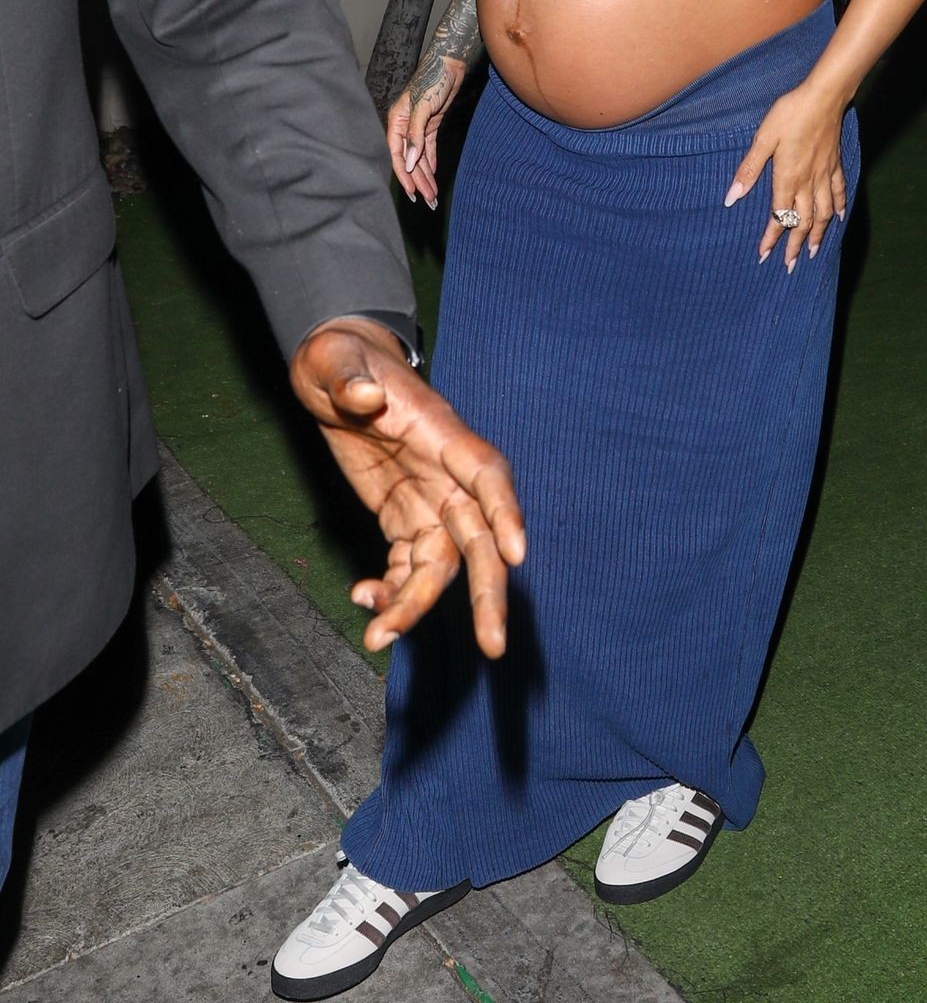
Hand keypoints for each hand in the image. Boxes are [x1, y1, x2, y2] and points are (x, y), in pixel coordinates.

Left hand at [289, 317, 524, 655]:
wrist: (333, 370)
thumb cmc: (341, 357)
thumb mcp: (337, 359)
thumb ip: (349, 377)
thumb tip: (362, 395)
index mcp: (444, 433)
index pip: (487, 475)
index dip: (505, 513)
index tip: (516, 555)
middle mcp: (446, 476)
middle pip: (478, 540)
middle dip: (488, 593)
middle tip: (493, 645)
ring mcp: (428, 501)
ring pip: (440, 567)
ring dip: (416, 606)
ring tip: (378, 635)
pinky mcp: (403, 518)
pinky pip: (406, 567)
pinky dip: (391, 591)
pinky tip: (364, 600)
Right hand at [387, 54, 466, 206]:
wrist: (449, 63)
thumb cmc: (433, 80)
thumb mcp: (423, 108)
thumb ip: (415, 136)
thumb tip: (410, 163)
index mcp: (396, 121)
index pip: (397, 154)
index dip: (404, 175)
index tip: (412, 192)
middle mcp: (404, 126)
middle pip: (409, 159)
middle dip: (418, 180)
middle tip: (427, 200)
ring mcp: (418, 126)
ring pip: (419, 156)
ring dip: (425, 175)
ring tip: (432, 194)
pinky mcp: (430, 124)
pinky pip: (428, 148)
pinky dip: (430, 162)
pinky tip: (432, 175)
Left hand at [724, 80, 847, 271]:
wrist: (823, 96)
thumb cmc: (790, 114)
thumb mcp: (763, 139)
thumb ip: (749, 170)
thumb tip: (732, 197)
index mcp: (787, 178)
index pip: (778, 217)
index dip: (771, 238)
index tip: (764, 255)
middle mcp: (808, 182)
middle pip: (803, 222)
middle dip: (795, 245)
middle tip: (791, 266)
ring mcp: (824, 175)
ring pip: (823, 213)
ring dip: (818, 234)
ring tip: (813, 251)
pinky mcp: (834, 164)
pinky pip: (839, 192)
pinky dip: (839, 208)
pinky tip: (839, 218)